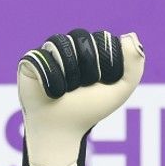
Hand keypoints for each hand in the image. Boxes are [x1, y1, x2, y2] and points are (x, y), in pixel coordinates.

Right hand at [17, 29, 143, 165]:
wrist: (62, 130)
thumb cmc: (89, 111)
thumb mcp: (121, 89)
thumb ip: (135, 64)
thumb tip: (129, 36)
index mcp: (89, 49)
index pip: (101, 37)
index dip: (103, 61)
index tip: (98, 83)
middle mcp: (68, 47)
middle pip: (81, 36)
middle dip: (87, 66)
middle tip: (81, 88)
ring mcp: (47, 53)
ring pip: (61, 43)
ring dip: (69, 72)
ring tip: (66, 90)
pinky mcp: (29, 62)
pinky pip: (41, 56)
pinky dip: (50, 77)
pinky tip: (51, 92)